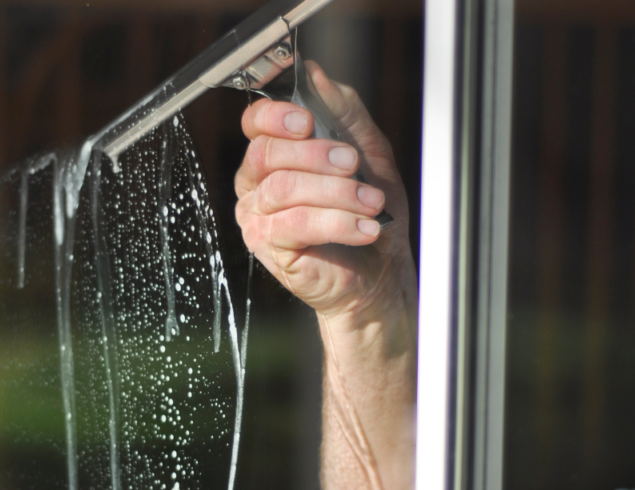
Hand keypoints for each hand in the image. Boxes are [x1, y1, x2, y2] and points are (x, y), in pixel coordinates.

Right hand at [234, 61, 414, 321]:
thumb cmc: (369, 213)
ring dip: (336, 192)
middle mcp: (257, 185)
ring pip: (283, 189)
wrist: (380, 271)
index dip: (277, 116)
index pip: (255, 123)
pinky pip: (295, 224)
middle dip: (316, 155)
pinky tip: (366, 228)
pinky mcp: (269, 249)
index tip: (308, 120)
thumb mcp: (367, 151)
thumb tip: (316, 74)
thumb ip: (343, 111)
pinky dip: (338, 222)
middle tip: (353, 164)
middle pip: (266, 154)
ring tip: (372, 202)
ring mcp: (258, 218)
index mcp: (275, 156)